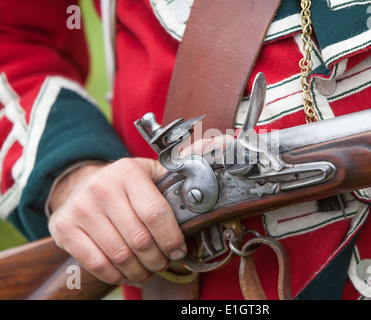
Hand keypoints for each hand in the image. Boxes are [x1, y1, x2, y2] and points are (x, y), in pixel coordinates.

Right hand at [48, 158, 186, 284]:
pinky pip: (96, 263)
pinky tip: (127, 273)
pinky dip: (116, 275)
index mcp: (128, 172)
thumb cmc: (122, 184)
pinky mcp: (65, 227)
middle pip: (140, 239)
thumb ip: (173, 183)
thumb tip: (202, 196)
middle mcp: (102, 187)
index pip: (156, 213)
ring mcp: (81, 208)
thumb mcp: (148, 173)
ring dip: (140, 270)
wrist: (81, 183)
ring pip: (120, 255)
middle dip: (158, 258)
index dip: (171, 238)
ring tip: (148, 270)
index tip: (178, 250)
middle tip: (164, 262)